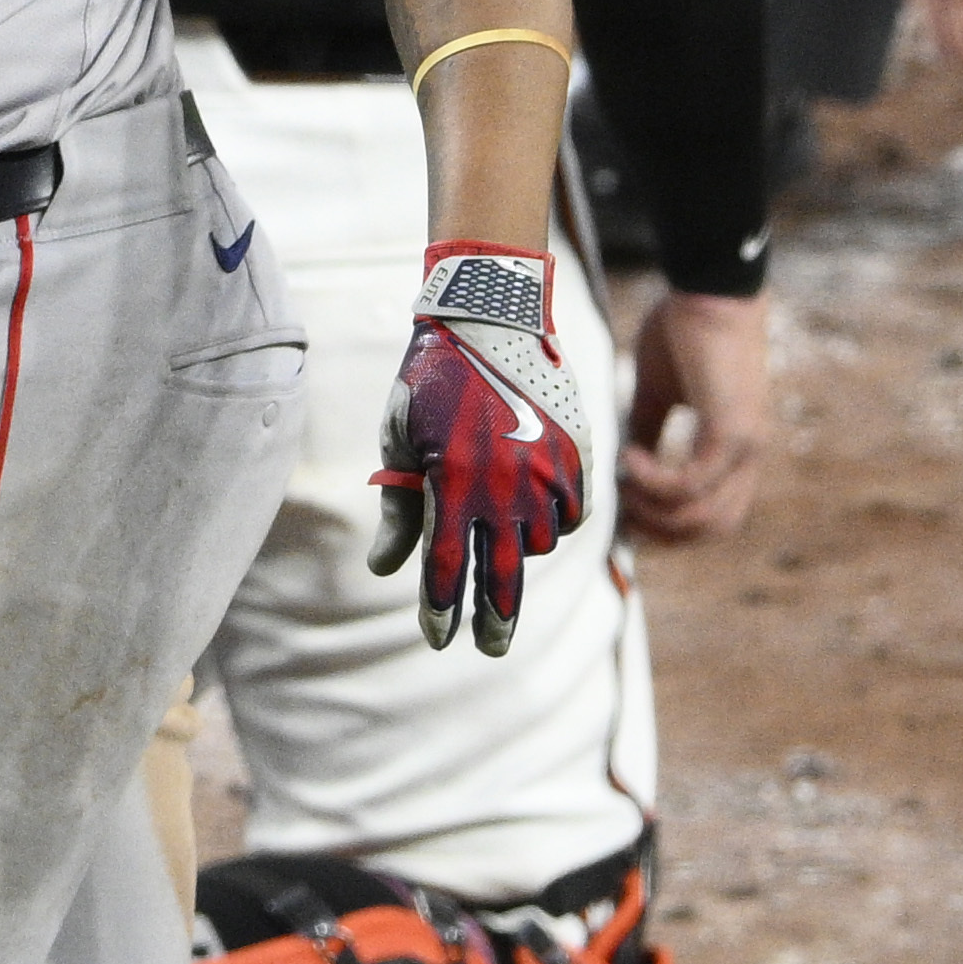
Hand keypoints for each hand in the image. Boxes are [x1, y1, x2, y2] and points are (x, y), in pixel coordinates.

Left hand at [366, 245, 592, 653]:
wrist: (490, 314)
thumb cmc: (431, 377)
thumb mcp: (401, 437)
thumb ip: (400, 507)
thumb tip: (385, 569)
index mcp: (452, 482)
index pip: (443, 567)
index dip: (440, 609)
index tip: (439, 639)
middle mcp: (504, 485)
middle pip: (500, 576)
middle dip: (494, 618)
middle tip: (491, 649)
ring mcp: (546, 471)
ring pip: (539, 544)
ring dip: (519, 552)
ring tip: (501, 541)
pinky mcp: (577, 455)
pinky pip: (573, 513)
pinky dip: (556, 522)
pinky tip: (537, 517)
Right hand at [620, 289, 775, 543]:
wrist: (708, 287)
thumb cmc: (683, 328)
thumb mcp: (657, 392)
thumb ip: (649, 431)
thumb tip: (623, 468)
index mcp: (735, 446)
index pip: (715, 514)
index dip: (671, 525)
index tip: (629, 510)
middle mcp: (748, 453)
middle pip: (714, 528)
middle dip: (663, 532)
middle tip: (624, 510)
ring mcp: (744, 444)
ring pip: (704, 516)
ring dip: (656, 513)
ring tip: (625, 482)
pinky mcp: (730, 430)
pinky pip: (691, 484)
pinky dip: (655, 482)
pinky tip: (631, 458)